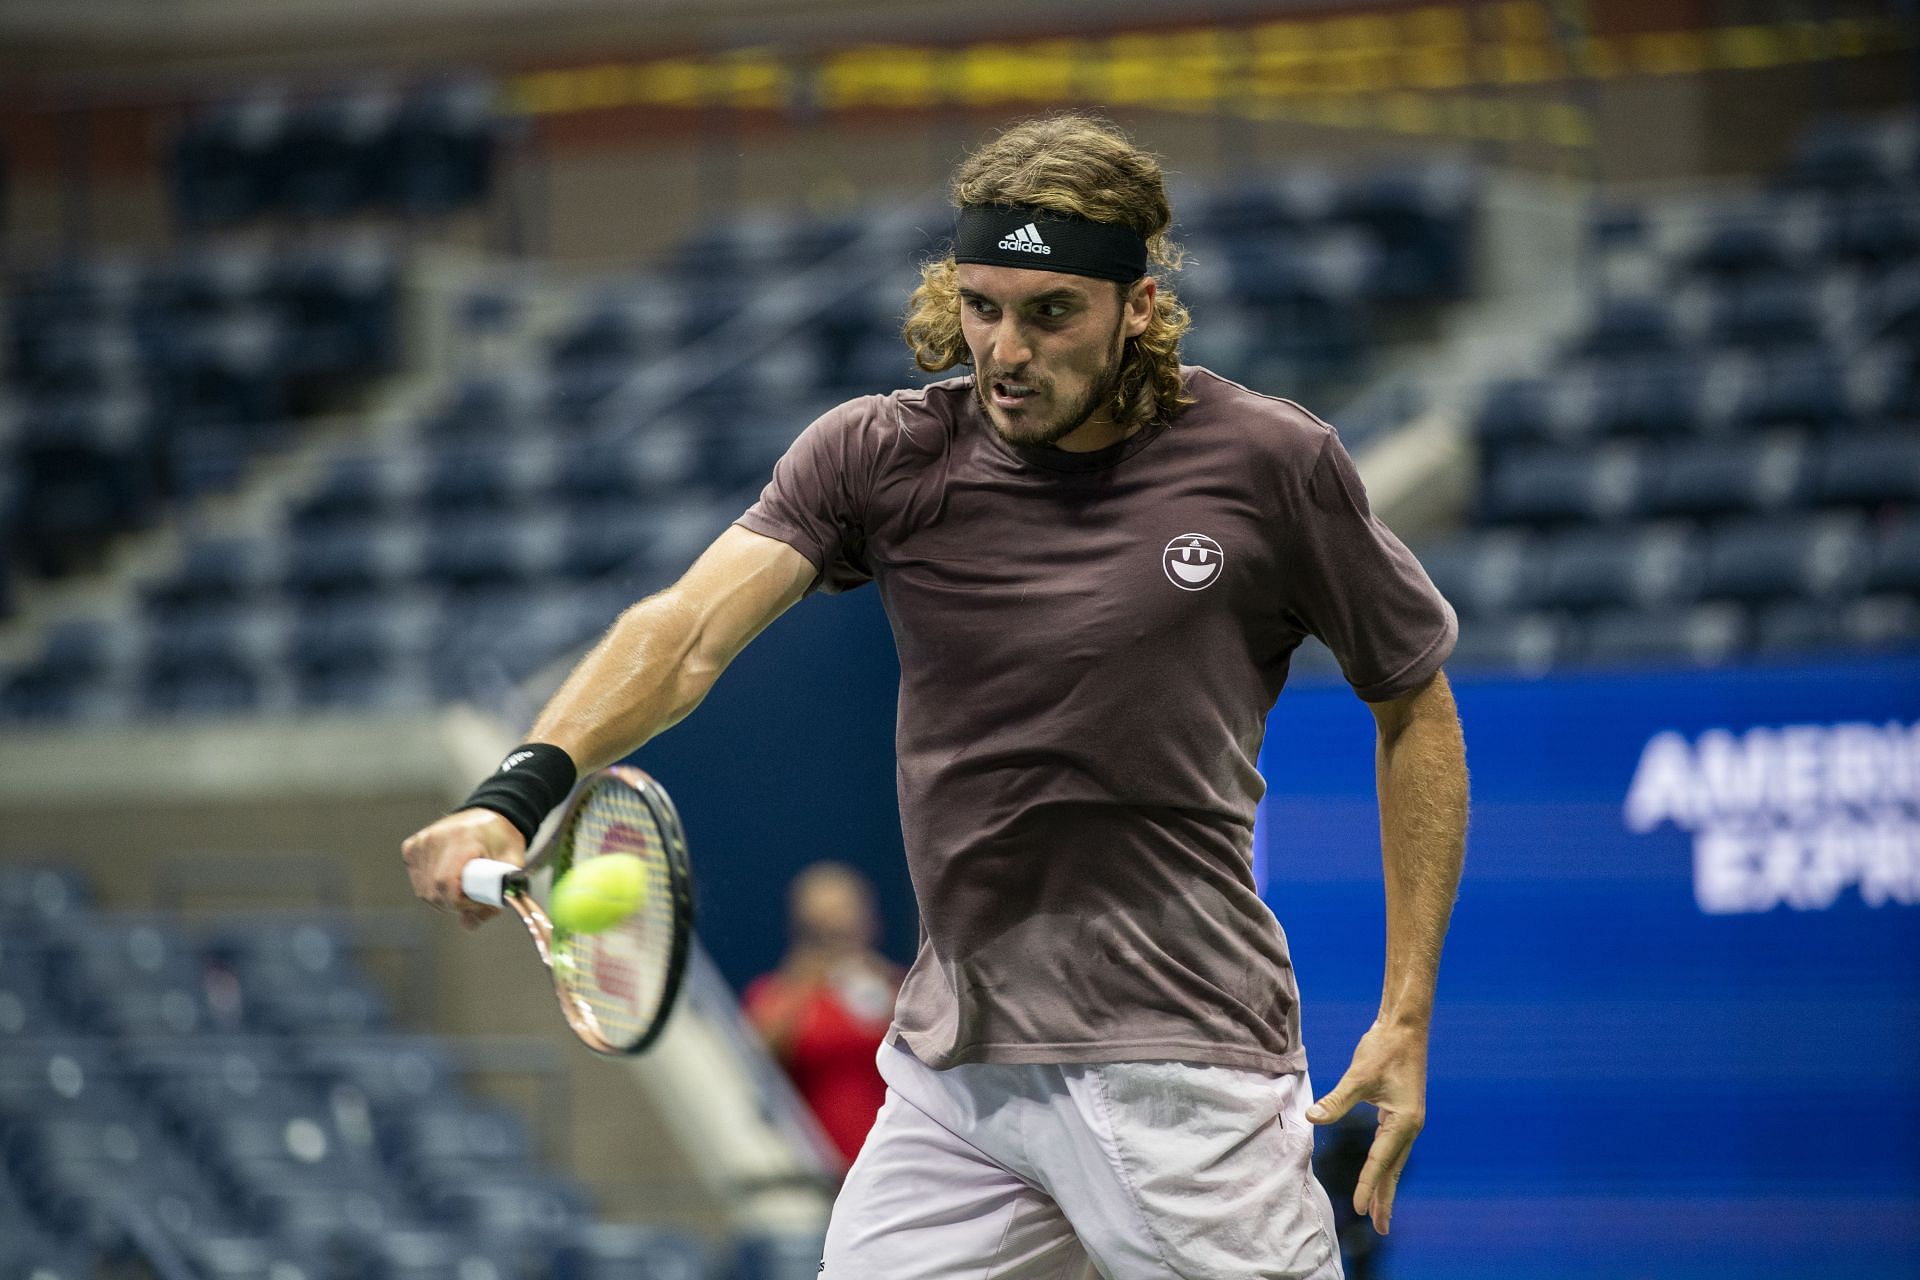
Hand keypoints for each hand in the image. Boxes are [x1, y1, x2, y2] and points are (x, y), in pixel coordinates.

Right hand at [399, 808, 527, 930]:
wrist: (489, 815)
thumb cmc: (502, 840)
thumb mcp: (512, 866)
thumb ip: (496, 898)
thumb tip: (470, 923)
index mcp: (462, 839)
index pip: (445, 884)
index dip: (462, 903)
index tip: (479, 901)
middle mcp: (435, 839)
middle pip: (434, 892)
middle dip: (456, 904)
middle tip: (477, 895)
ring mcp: (420, 843)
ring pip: (424, 892)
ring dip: (445, 898)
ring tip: (465, 885)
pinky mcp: (411, 848)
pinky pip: (418, 883)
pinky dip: (434, 888)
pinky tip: (451, 877)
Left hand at [1307, 1021, 1427, 1234]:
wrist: (1405, 1027)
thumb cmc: (1383, 1048)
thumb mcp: (1359, 1075)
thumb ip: (1336, 1100)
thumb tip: (1312, 1118)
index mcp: (1403, 1121)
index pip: (1381, 1161)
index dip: (1367, 1185)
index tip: (1358, 1209)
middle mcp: (1410, 1125)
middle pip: (1393, 1169)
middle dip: (1385, 1198)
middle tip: (1381, 1228)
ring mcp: (1408, 1120)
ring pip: (1394, 1160)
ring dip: (1385, 1184)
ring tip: (1378, 1211)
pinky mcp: (1402, 1113)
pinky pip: (1392, 1147)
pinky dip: (1385, 1165)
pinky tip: (1380, 1174)